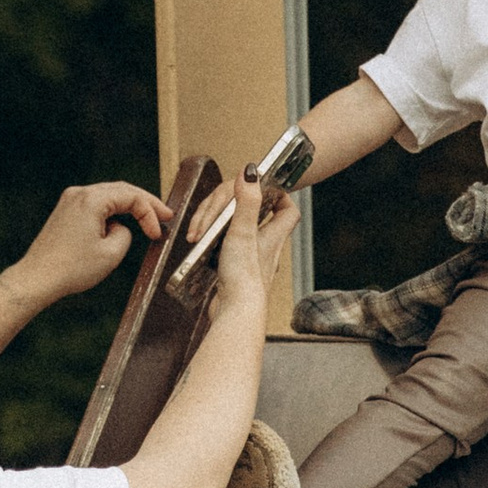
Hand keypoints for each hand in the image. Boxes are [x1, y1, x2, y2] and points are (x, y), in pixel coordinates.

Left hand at [11, 180, 168, 310]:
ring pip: (108, 196)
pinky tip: (122, 223)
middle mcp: (79, 194)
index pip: (131, 197)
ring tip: (148, 218)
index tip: (158, 233)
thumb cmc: (71, 268)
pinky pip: (95, 205)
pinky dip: (112, 212)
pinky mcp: (65, 212)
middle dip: (145, 204)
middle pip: (121, 190)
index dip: (150, 214)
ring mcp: (70, 201)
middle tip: (165, 214)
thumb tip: (120, 228)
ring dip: (129, 207)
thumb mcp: (111, 254)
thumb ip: (126, 234)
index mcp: (91, 199)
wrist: (37, 278)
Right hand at [212, 164, 298, 310]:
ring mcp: (251, 259)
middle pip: (255, 216)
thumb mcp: (243, 233)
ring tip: (198, 234)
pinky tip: (201, 247)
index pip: (288, 209)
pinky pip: (224, 248)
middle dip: (229, 208)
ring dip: (216, 226)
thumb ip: (247, 202)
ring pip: (236, 231)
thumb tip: (250, 172)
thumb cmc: (244, 278)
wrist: (236, 315)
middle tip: (211, 212)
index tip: (260, 186)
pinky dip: (212, 243)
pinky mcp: (235, 271)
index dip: (279, 194)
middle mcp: (266, 246)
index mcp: (273, 234)